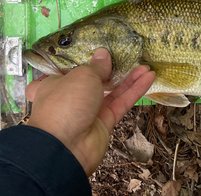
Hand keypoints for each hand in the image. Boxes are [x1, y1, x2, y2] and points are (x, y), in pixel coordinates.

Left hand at [25, 48, 154, 175]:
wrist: (65, 147)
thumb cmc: (66, 103)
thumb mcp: (82, 76)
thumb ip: (97, 66)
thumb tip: (103, 54)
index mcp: (52, 85)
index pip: (64, 72)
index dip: (78, 63)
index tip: (93, 53)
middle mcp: (70, 97)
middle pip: (92, 81)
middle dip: (109, 70)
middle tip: (125, 57)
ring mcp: (88, 111)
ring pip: (110, 92)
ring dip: (128, 79)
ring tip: (145, 66)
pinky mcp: (104, 123)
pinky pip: (120, 103)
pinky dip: (134, 91)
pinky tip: (148, 78)